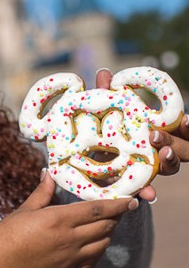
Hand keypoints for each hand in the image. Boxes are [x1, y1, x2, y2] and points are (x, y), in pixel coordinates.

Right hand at [0, 170, 136, 267]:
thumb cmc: (4, 238)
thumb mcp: (23, 211)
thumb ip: (41, 193)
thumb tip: (49, 173)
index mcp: (58, 219)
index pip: (98, 209)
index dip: (118, 204)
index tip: (131, 200)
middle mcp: (69, 238)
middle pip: (106, 225)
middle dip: (117, 216)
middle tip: (120, 208)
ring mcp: (71, 256)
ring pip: (104, 242)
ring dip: (109, 231)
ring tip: (106, 222)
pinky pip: (94, 257)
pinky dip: (100, 247)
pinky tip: (94, 241)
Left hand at [96, 68, 188, 200]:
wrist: (88, 159)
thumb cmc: (105, 127)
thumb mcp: (106, 111)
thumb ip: (108, 94)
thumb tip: (104, 72)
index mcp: (161, 129)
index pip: (182, 128)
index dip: (188, 127)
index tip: (186, 120)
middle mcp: (162, 148)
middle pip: (181, 148)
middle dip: (173, 141)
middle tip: (157, 136)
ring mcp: (152, 166)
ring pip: (170, 167)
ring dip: (168, 162)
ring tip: (161, 155)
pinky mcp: (137, 182)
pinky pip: (147, 188)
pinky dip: (148, 191)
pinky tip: (149, 195)